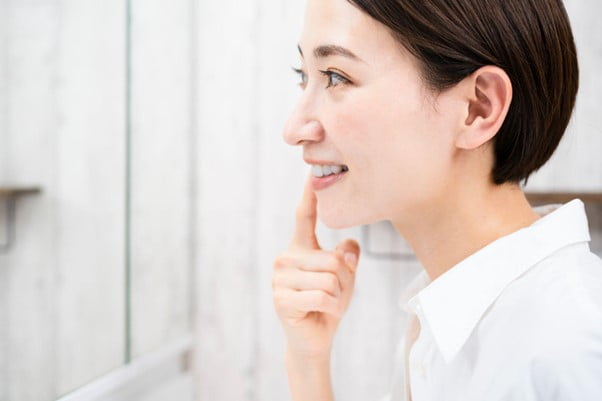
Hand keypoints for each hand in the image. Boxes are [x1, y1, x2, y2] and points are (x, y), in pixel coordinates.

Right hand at [272, 172, 360, 358]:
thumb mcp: (345, 277)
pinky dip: (331, 308)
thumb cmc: (328, 303)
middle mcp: (286, 258)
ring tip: (326, 304)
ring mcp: (280, 278)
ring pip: (329, 278)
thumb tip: (348, 247)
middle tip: (333, 295)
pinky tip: (321, 313)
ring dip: (338, 297)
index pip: (303, 217)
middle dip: (343, 281)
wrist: (314, 338)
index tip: (310, 173)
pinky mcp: (281, 298)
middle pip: (332, 259)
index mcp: (300, 248)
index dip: (308, 195)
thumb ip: (347, 257)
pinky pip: (322, 296)